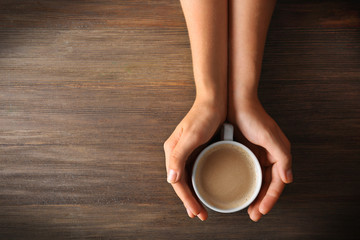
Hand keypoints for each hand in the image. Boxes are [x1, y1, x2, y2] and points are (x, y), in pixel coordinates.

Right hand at [164, 98, 225, 220]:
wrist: (214, 100)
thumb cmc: (204, 116)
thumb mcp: (192, 136)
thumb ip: (179, 156)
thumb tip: (171, 179)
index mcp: (172, 151)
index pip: (177, 181)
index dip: (186, 198)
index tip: (196, 212)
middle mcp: (176, 153)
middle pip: (180, 182)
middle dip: (189, 200)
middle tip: (201, 215)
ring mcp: (186, 151)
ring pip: (187, 178)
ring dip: (193, 195)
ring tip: (201, 208)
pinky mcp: (196, 150)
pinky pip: (194, 171)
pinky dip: (198, 183)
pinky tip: (204, 189)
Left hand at [228, 96, 292, 221]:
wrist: (236, 103)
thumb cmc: (253, 118)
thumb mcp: (270, 137)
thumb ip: (283, 158)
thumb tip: (288, 179)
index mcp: (279, 154)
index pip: (277, 183)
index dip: (270, 199)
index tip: (261, 211)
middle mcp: (270, 156)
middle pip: (268, 184)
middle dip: (262, 201)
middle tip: (253, 214)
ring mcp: (258, 155)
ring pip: (258, 180)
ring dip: (255, 195)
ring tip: (248, 208)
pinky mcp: (246, 152)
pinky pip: (249, 172)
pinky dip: (247, 183)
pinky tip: (240, 190)